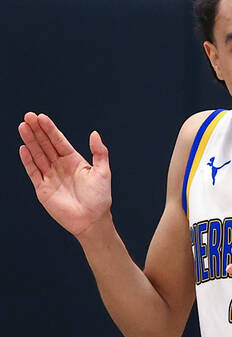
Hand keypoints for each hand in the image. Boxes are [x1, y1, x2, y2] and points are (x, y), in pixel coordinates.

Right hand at [17, 112, 112, 235]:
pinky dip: (28, 160)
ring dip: (30, 141)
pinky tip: (23, 148)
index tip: (41, 117)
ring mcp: (50, 177)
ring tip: (22, 127)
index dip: (50, 129)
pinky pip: (33, 172)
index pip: (59, 141)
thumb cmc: (100, 198)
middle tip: (28, 116)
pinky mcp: (43, 188)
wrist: (92, 220)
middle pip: (45, 145)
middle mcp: (60, 167)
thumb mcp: (103, 172)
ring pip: (37, 155)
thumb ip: (99, 152)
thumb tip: (94, 133)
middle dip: (37, 131)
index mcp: (74, 161)